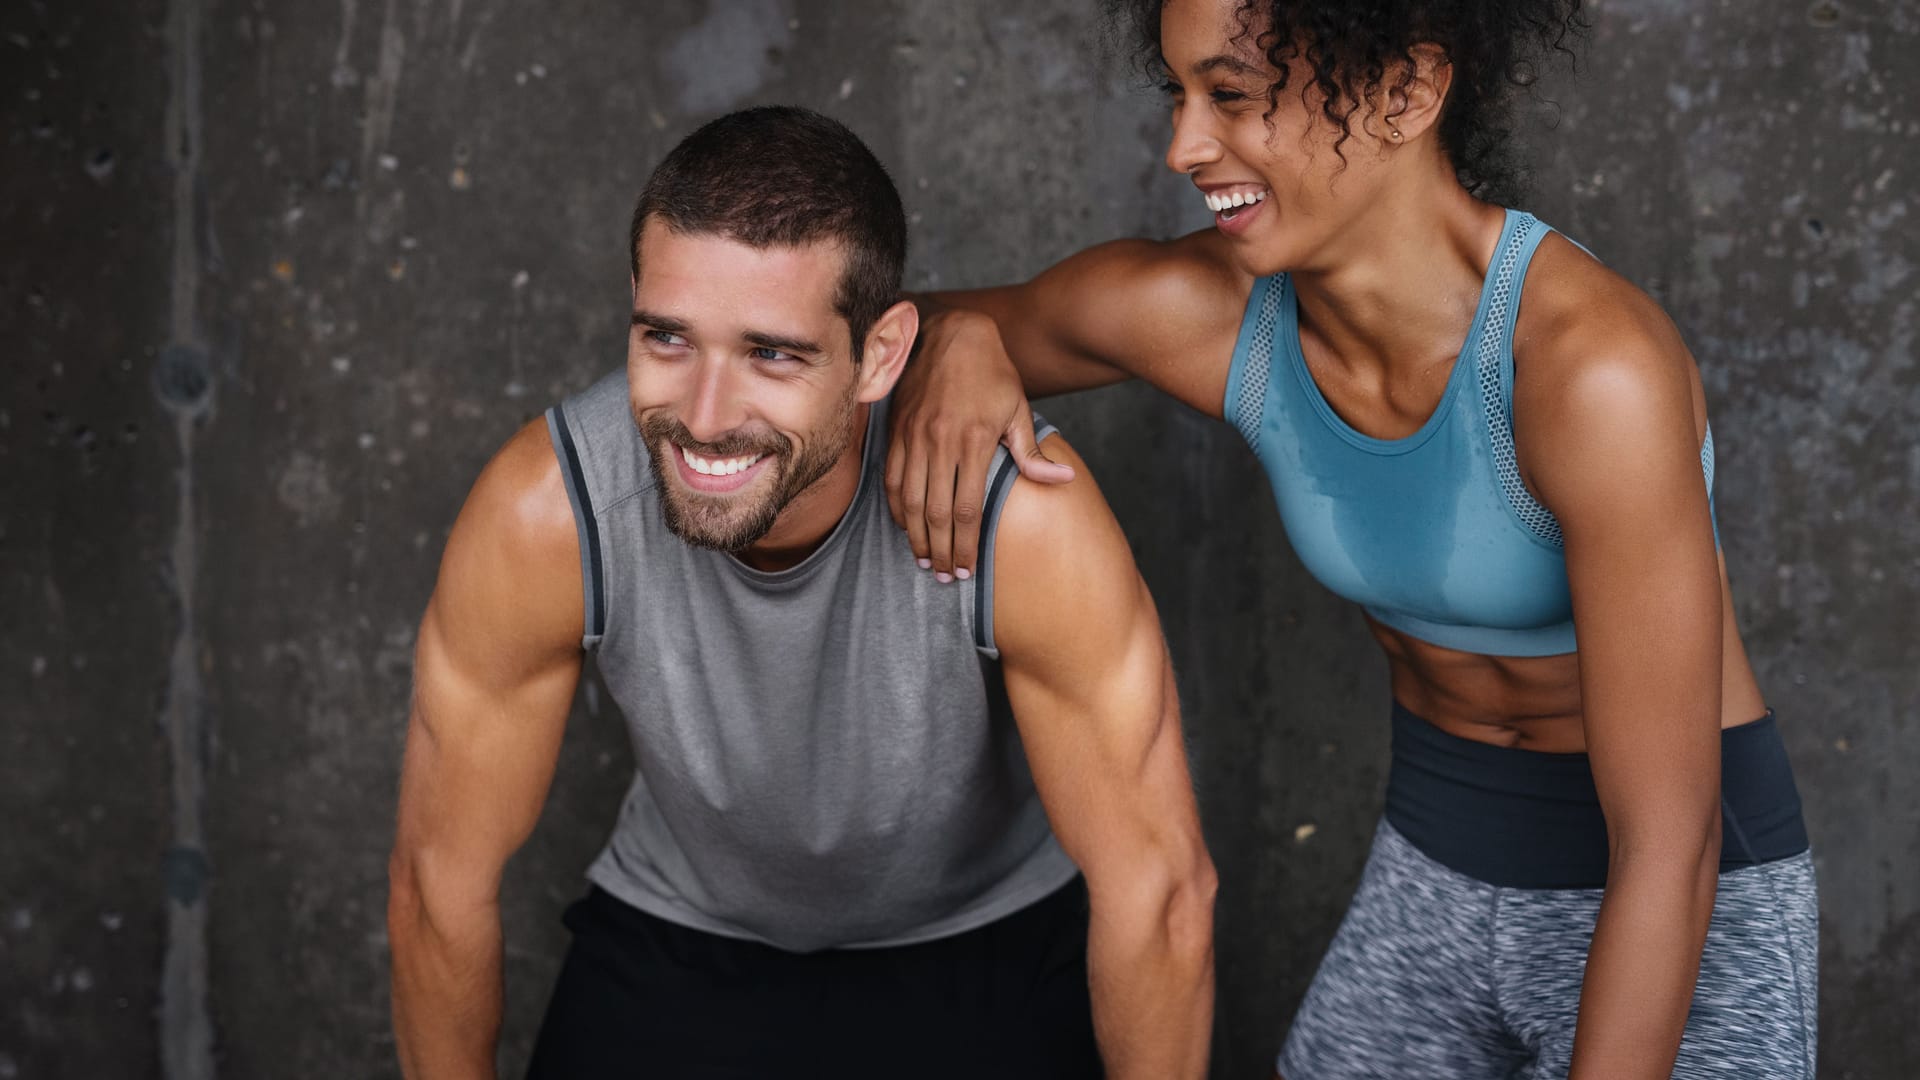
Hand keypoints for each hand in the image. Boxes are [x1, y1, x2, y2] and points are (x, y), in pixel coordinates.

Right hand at [884, 308, 1073, 579]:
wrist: (951, 333)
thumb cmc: (991, 372)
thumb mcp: (1017, 408)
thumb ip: (1031, 451)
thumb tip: (1061, 480)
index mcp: (974, 441)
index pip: (968, 509)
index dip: (965, 544)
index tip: (967, 568)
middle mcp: (940, 442)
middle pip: (936, 513)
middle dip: (940, 550)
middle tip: (945, 575)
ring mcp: (914, 436)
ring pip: (910, 500)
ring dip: (915, 535)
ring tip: (924, 560)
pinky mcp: (897, 430)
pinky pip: (892, 478)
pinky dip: (896, 507)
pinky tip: (904, 525)